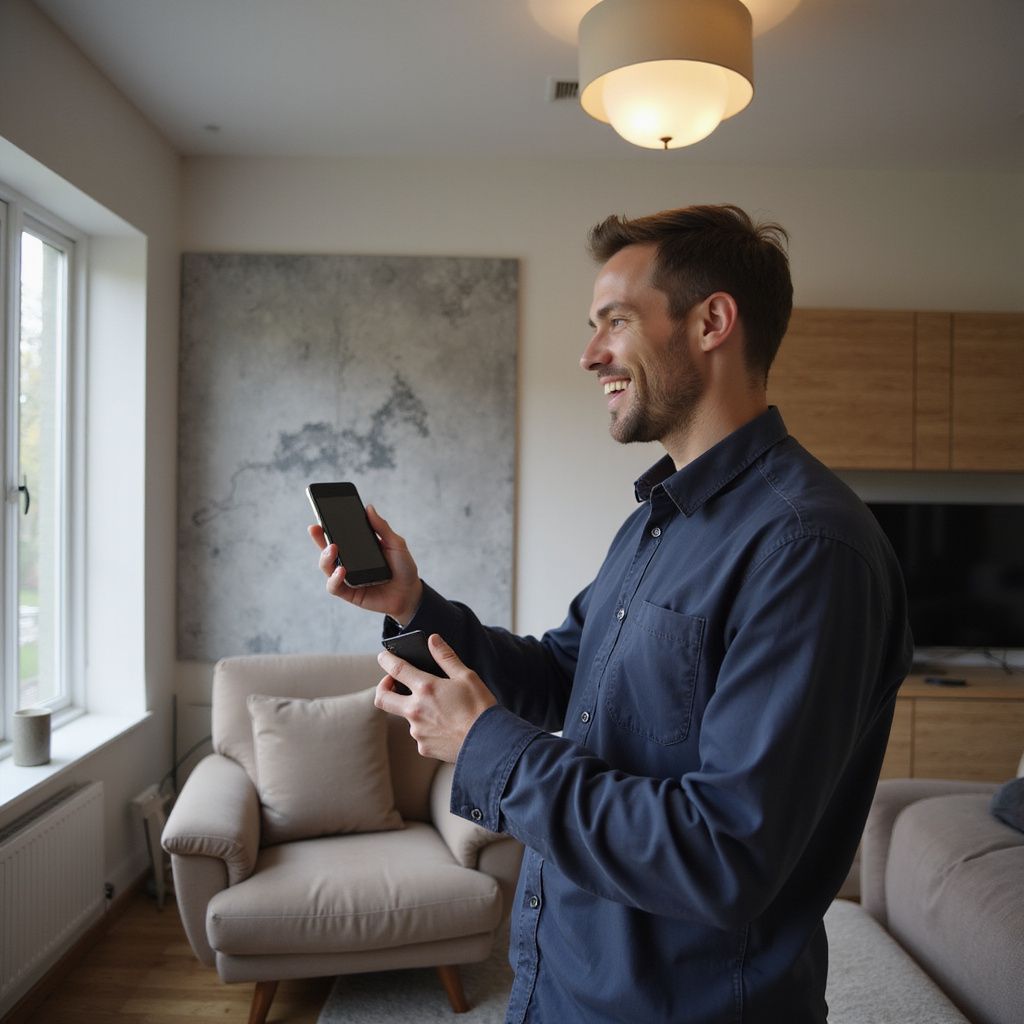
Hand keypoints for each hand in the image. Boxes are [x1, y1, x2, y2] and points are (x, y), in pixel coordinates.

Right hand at [308, 505, 422, 623]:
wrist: (411, 593)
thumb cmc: (403, 568)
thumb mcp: (396, 544)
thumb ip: (382, 527)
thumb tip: (369, 508)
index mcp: (357, 548)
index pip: (338, 536)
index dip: (326, 527)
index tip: (320, 515)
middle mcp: (349, 562)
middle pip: (327, 549)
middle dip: (319, 539)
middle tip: (318, 529)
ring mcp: (347, 578)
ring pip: (326, 567)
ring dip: (325, 558)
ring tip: (332, 549)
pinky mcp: (349, 593)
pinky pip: (334, 587)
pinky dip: (334, 579)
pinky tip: (341, 571)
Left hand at [375, 634, 496, 762]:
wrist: (490, 743)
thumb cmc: (480, 707)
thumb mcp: (467, 676)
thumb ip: (446, 657)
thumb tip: (433, 640)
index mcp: (426, 688)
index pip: (396, 669)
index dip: (386, 659)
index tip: (384, 656)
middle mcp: (416, 710)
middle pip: (382, 698)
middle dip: (383, 687)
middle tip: (393, 682)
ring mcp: (417, 731)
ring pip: (405, 717)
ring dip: (415, 709)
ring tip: (439, 709)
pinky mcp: (423, 747)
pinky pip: (419, 734)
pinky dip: (428, 727)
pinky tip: (445, 726)